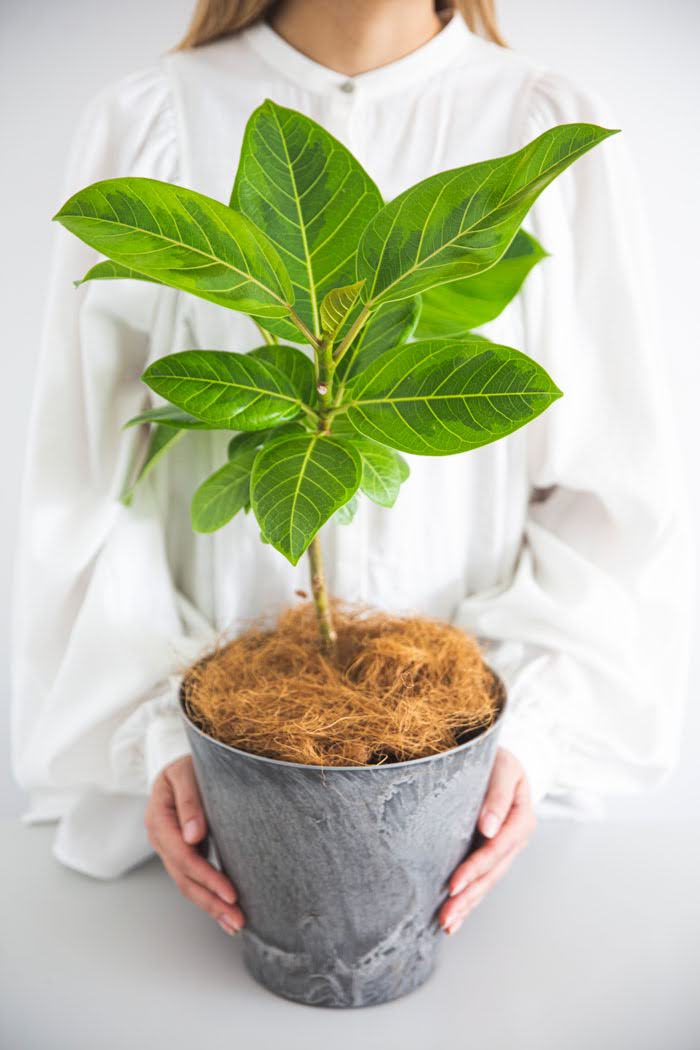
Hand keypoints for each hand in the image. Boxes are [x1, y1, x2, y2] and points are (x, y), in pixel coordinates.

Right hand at [145, 755, 244, 935]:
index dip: (206, 876)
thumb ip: (190, 800)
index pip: (182, 856)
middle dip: (210, 901)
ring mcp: (170, 847)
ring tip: (235, 924)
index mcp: (158, 818)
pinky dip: (209, 895)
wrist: (181, 763)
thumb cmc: (187, 764)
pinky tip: (225, 910)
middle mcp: (160, 837)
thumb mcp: (187, 772)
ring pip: (187, 883)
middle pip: (184, 877)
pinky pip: (193, 878)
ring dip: (210, 906)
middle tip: (237, 920)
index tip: (230, 892)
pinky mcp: (183, 850)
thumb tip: (192, 835)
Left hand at [438, 747, 535, 934]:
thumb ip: (497, 794)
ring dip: (467, 904)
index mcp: (520, 818)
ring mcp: (504, 847)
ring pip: (486, 881)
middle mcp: (514, 838)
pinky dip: (469, 898)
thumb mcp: (503, 767)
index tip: (453, 883)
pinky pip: (481, 878)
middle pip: (492, 872)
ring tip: (447, 923)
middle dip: (469, 896)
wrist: (498, 757)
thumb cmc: (497, 758)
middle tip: (446, 916)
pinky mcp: (490, 851)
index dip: (475, 868)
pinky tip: (455, 918)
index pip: (496, 848)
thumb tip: (488, 827)